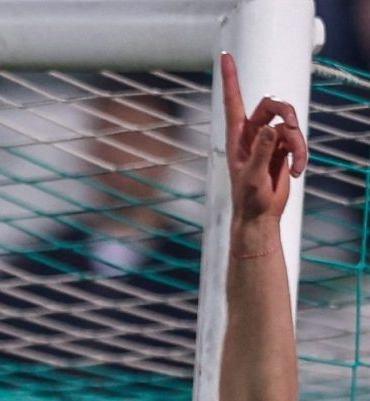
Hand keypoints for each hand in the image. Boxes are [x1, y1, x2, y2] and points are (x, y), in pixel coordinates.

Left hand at [221, 51, 306, 227]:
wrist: (260, 216)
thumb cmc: (248, 199)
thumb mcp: (253, 177)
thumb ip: (262, 152)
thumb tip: (271, 129)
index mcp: (237, 137)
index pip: (233, 101)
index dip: (230, 79)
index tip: (226, 56)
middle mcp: (252, 134)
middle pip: (272, 104)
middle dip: (285, 113)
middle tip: (291, 128)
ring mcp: (268, 139)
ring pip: (289, 123)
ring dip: (297, 142)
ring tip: (296, 165)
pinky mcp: (282, 148)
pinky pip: (297, 139)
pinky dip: (301, 153)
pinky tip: (298, 170)